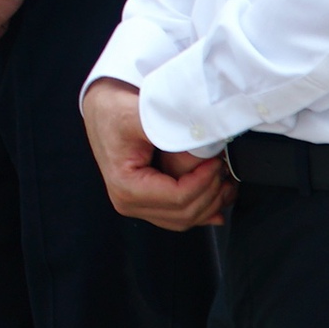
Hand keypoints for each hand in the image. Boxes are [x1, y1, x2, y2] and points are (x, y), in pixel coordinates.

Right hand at [83, 79, 234, 230]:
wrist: (102, 108)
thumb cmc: (114, 110)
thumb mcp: (139, 115)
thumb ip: (170, 129)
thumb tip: (204, 144)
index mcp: (126, 186)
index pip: (178, 198)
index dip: (204, 183)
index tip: (216, 162)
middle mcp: (129, 202)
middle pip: (184, 214)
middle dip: (211, 194)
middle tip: (224, 168)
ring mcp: (138, 205)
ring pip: (186, 219)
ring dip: (211, 202)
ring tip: (226, 180)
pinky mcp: (148, 202)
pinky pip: (180, 215)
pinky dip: (203, 207)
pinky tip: (217, 194)